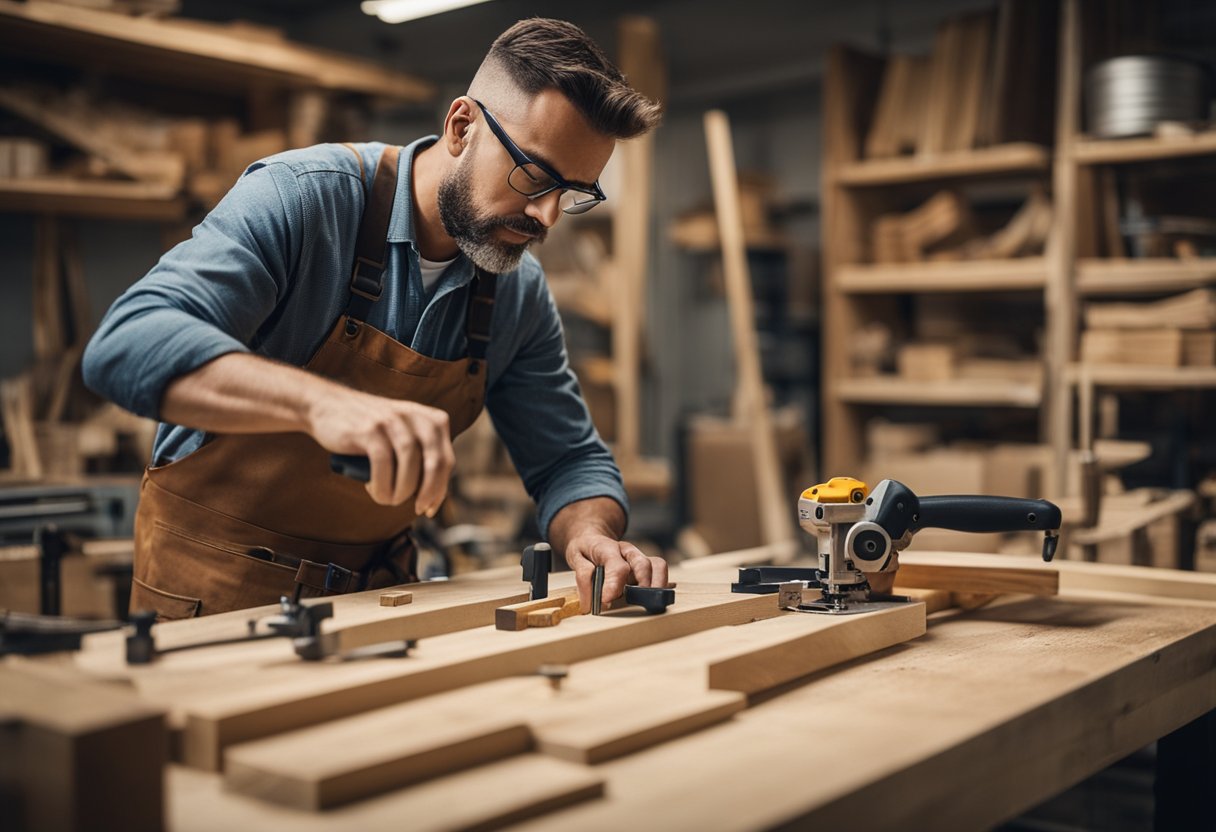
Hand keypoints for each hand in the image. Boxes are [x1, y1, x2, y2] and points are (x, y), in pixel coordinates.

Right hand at [306, 388, 454, 514]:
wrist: (327, 405)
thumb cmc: (368, 431)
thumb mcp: (401, 436)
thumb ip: (420, 455)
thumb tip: (433, 496)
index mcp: (430, 420)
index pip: (446, 460)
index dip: (441, 490)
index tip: (428, 510)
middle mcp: (416, 417)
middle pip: (435, 462)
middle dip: (429, 492)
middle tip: (417, 509)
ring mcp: (393, 420)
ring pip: (410, 463)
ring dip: (402, 490)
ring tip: (388, 499)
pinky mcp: (371, 428)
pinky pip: (383, 462)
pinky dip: (382, 484)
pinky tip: (374, 491)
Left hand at [564, 533, 668, 612]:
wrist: (593, 538)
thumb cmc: (585, 550)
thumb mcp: (575, 557)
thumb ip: (583, 576)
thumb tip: (590, 600)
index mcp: (607, 548)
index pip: (616, 566)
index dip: (613, 585)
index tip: (607, 601)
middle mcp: (627, 551)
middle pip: (642, 564)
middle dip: (642, 585)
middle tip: (634, 602)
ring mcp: (638, 557)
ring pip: (657, 566)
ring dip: (656, 585)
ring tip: (649, 601)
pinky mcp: (646, 565)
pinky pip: (660, 571)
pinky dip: (661, 584)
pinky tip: (653, 597)